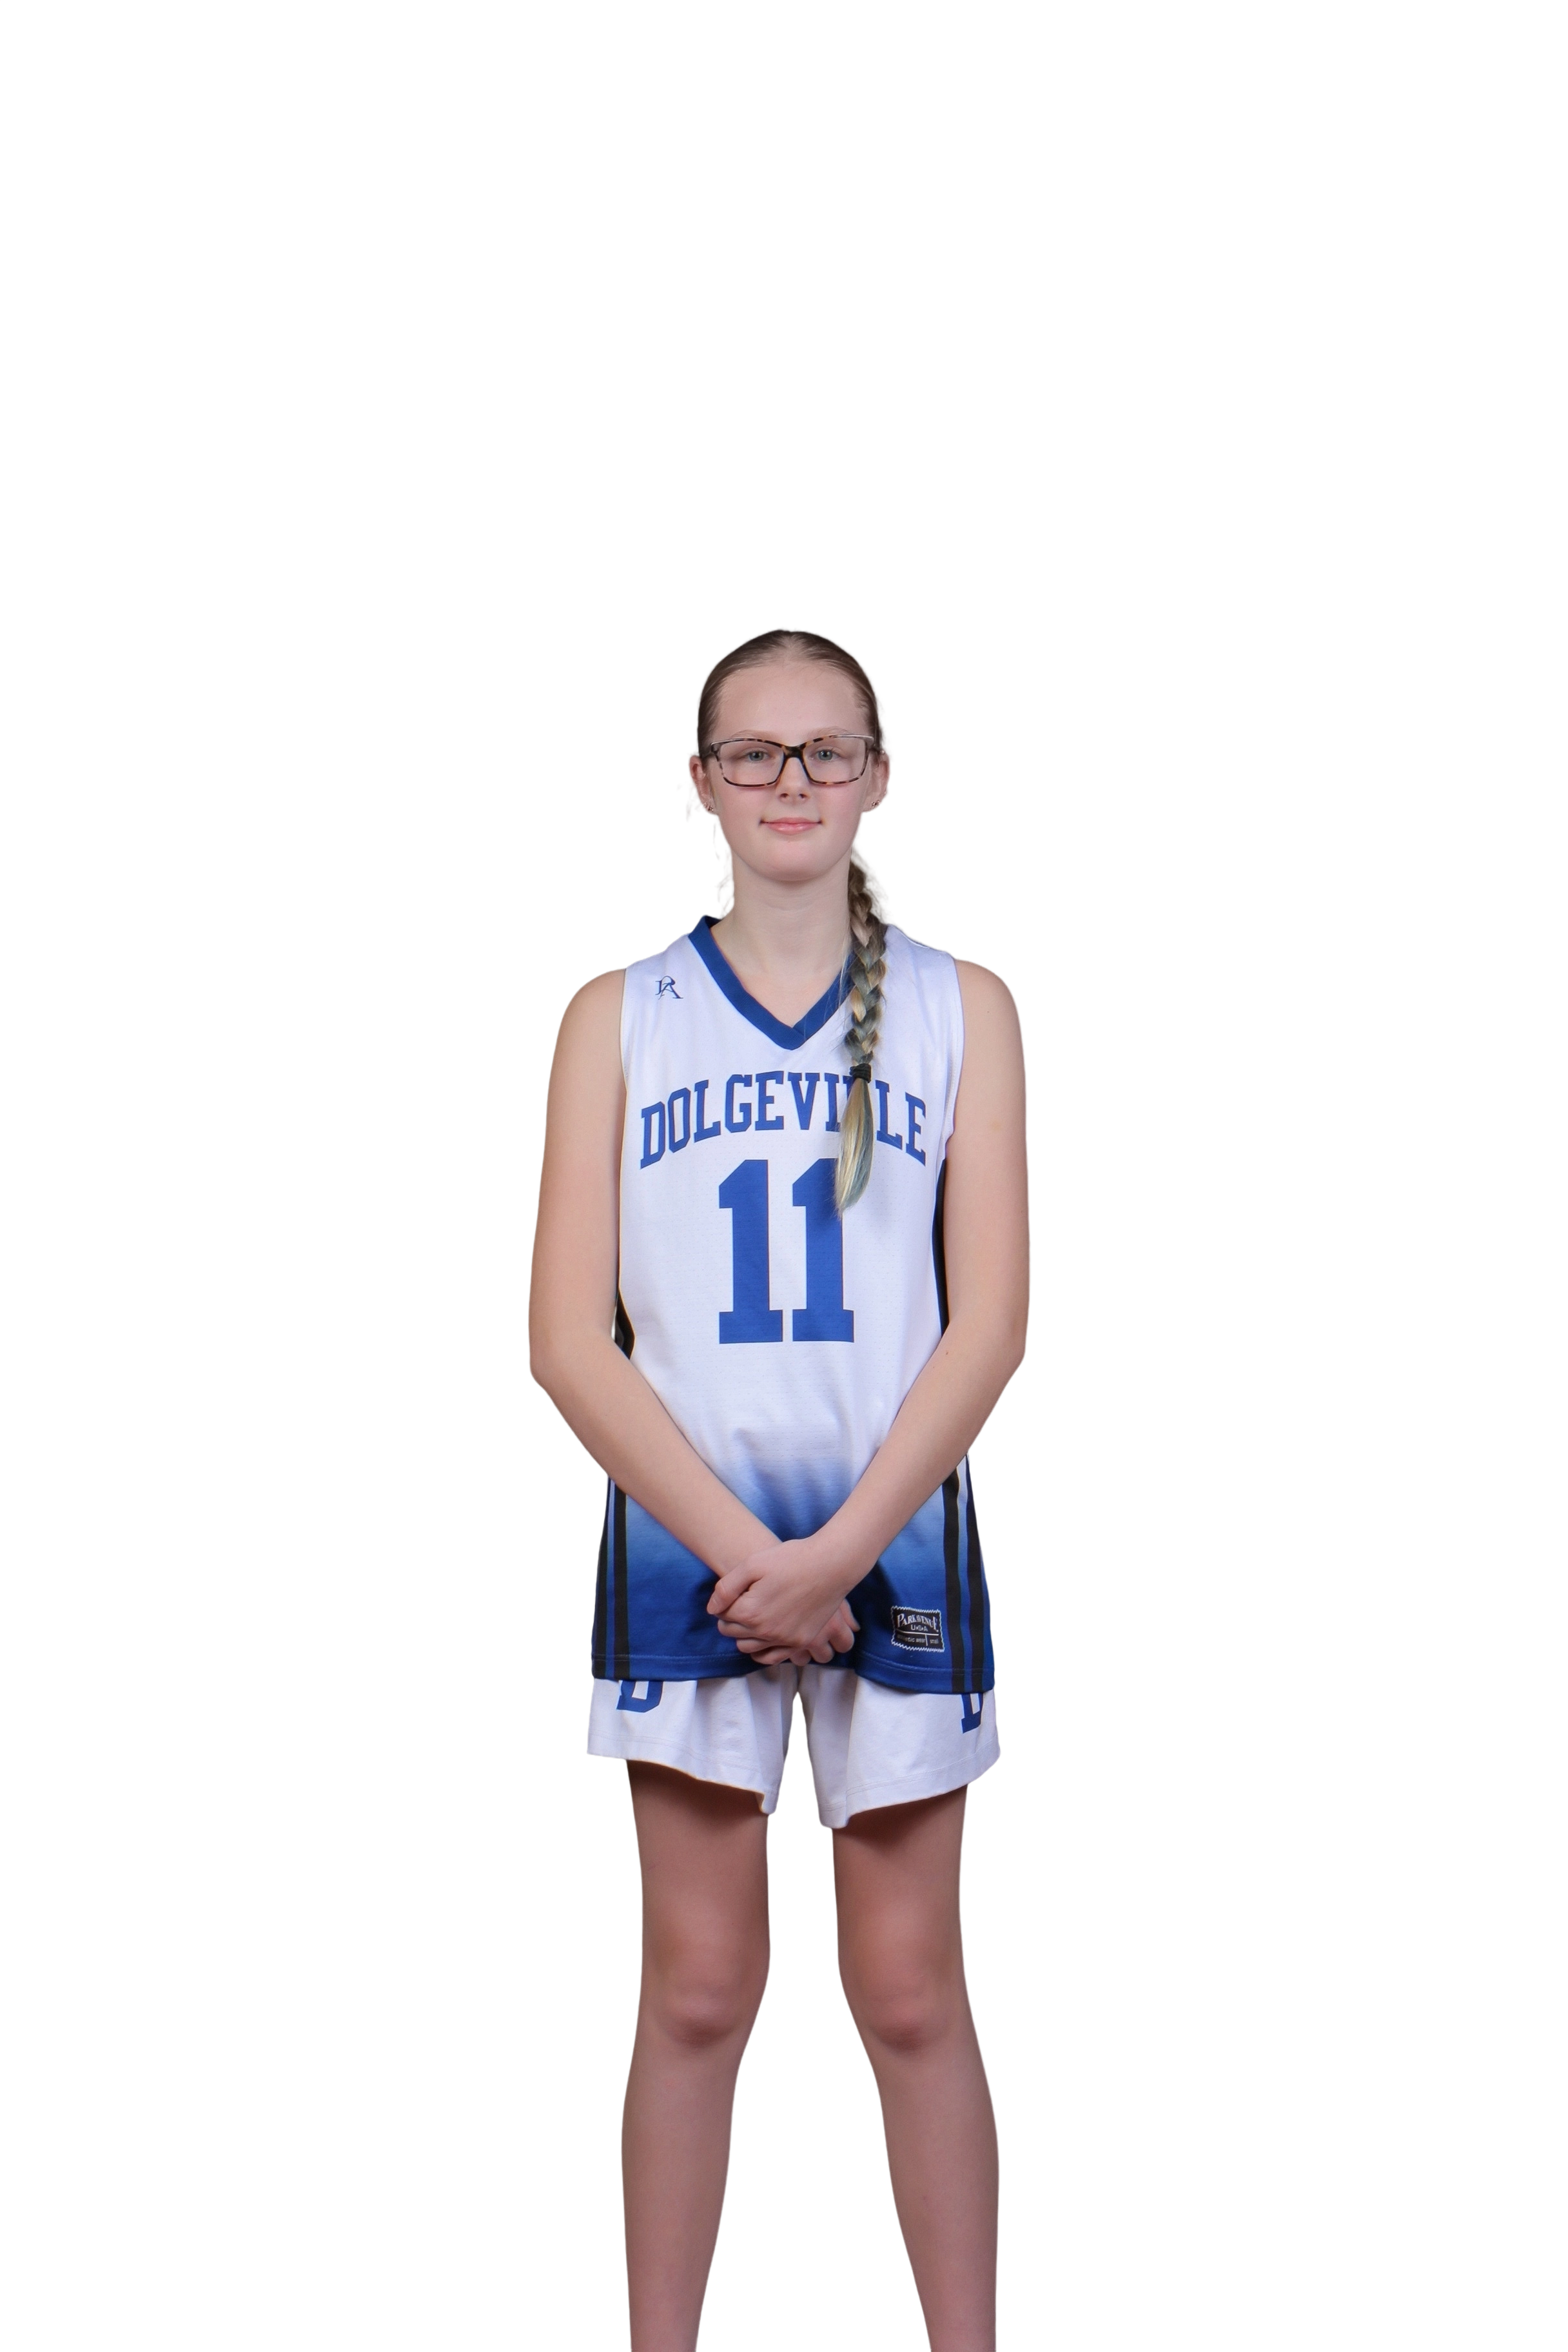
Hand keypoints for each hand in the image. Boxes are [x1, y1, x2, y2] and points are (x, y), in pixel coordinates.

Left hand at [707, 1538, 859, 1666]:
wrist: (830, 1565)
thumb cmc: (791, 1559)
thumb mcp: (752, 1564)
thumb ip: (726, 1588)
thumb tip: (712, 1609)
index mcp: (750, 1612)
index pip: (721, 1615)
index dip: (724, 1603)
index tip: (733, 1593)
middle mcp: (765, 1631)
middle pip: (733, 1633)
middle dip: (731, 1619)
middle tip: (739, 1604)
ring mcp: (784, 1640)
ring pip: (749, 1648)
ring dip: (744, 1635)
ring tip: (751, 1618)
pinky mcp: (801, 1642)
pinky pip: (774, 1657)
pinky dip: (764, 1650)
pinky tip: (764, 1637)